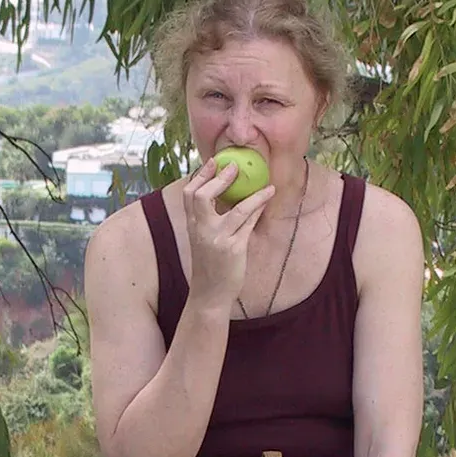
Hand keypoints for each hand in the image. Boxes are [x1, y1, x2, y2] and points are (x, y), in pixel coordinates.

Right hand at [181, 157, 274, 307]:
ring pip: (235, 210)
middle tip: (234, 166)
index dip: (199, 176)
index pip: (189, 195)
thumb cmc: (209, 266)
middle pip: (202, 196)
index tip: (212, 162)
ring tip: (265, 183)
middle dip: (218, 178)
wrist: (210, 295)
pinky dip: (258, 208)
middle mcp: (201, 230)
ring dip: (252, 194)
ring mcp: (217, 240)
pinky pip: (248, 224)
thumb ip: (207, 220)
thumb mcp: (202, 240)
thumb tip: (224, 196)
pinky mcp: (233, 249)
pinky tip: (266, 199)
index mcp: (192, 226)